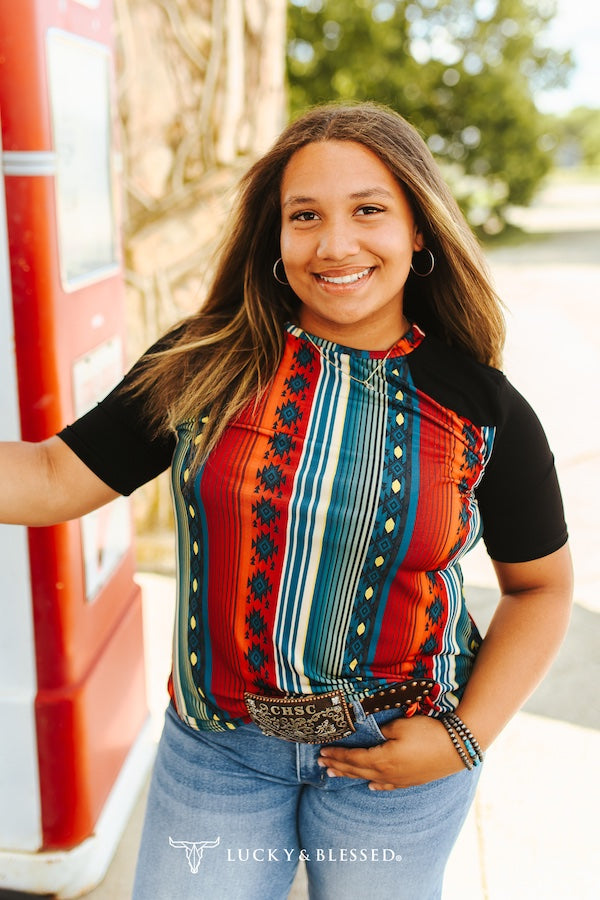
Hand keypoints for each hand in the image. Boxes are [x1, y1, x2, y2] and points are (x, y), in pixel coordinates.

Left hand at [317, 715, 463, 790]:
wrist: (457, 748)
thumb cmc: (428, 732)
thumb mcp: (400, 725)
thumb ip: (381, 730)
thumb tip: (371, 734)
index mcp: (382, 759)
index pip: (353, 758)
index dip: (336, 755)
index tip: (322, 751)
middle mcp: (387, 774)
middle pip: (357, 770)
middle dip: (338, 766)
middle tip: (321, 764)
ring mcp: (399, 780)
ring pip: (369, 779)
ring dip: (350, 776)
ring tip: (334, 774)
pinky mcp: (410, 781)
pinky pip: (387, 786)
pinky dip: (375, 785)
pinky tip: (369, 786)